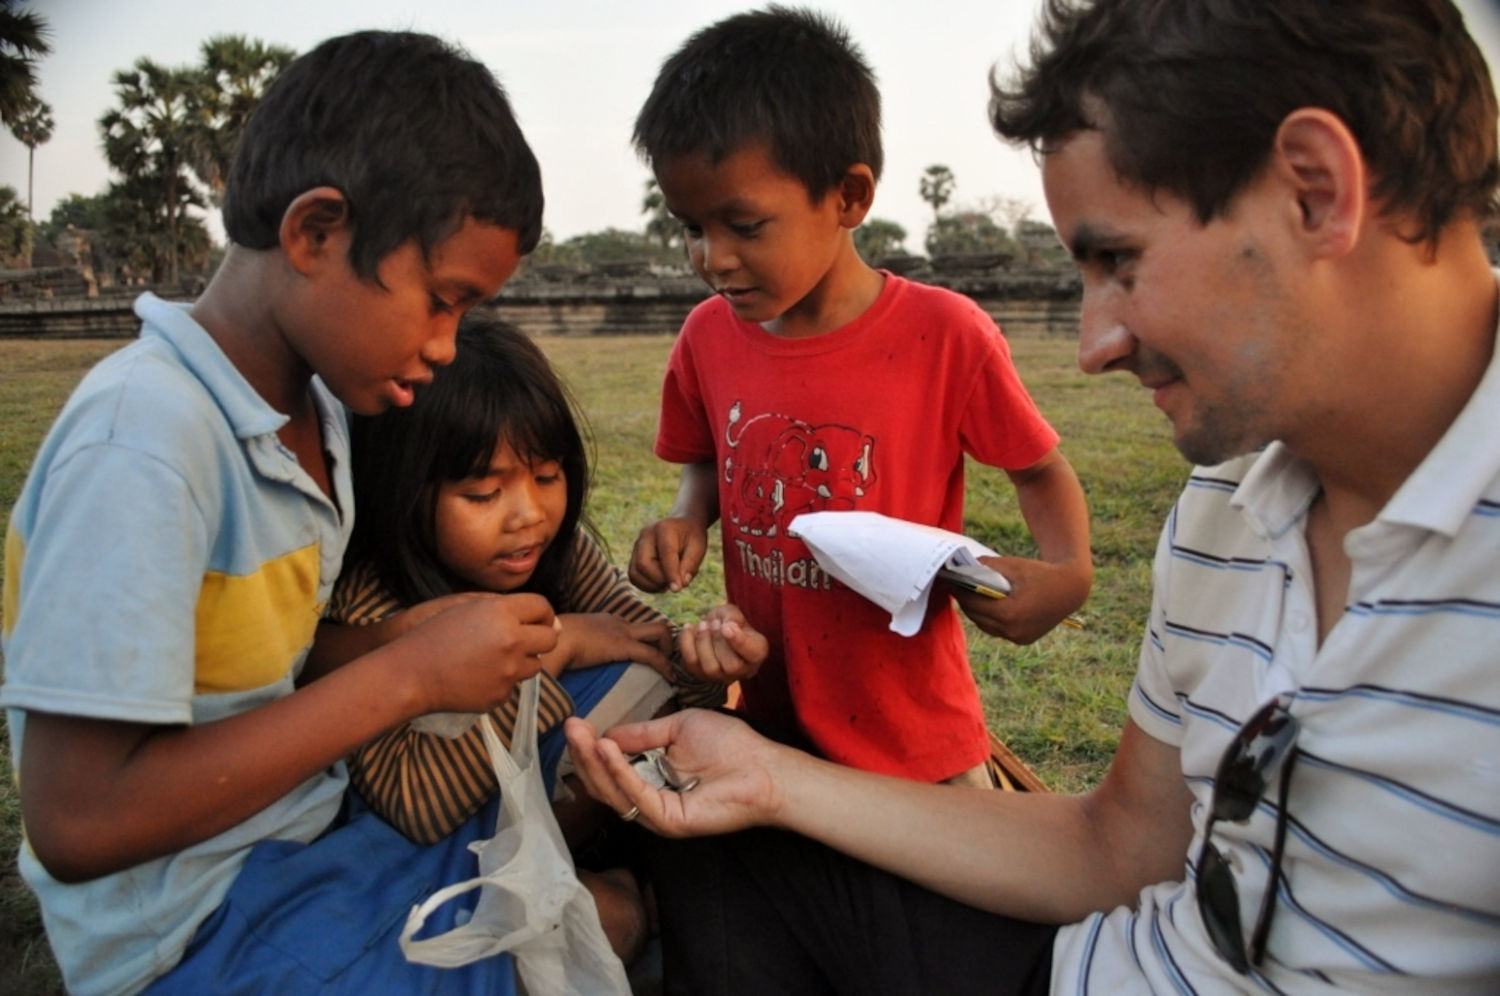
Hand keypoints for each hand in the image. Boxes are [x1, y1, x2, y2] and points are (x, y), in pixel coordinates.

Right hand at [392, 592, 558, 713]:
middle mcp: (511, 641)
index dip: (543, 613)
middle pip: (550, 639)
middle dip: (542, 637)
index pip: (543, 607)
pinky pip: (514, 685)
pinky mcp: (501, 694)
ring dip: (522, 660)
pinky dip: (502, 680)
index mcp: (501, 613)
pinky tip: (479, 676)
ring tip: (494, 658)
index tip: (538, 619)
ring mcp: (508, 671)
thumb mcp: (466, 606)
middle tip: (524, 639)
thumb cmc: (433, 634)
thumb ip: (504, 605)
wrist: (411, 674)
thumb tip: (543, 616)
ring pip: (535, 665)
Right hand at [553, 613, 674, 680]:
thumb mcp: (565, 641)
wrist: (551, 639)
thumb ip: (572, 649)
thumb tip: (565, 662)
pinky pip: (653, 655)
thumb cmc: (550, 642)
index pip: (631, 626)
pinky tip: (670, 679)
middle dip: (664, 640)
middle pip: (652, 624)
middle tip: (666, 660)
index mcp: (604, 621)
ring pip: (660, 631)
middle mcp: (618, 622)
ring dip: (668, 649)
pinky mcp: (624, 646)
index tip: (645, 653)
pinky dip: (665, 667)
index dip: (642, 640)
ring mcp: (622, 631)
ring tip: (670, 669)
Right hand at [563, 708, 783, 836]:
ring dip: (594, 763)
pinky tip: (607, 749)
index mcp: (651, 779)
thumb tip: (606, 735)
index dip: (591, 748)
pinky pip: (636, 796)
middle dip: (583, 755)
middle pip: (603, 783)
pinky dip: (619, 773)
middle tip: (570, 728)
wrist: (765, 767)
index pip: (609, 768)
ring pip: (613, 792)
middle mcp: (649, 800)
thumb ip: (642, 734)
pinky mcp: (668, 821)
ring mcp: (657, 814)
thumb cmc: (730, 745)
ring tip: (581, 736)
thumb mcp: (677, 728)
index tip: (576, 724)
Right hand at [629, 516, 707, 592]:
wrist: (681, 526)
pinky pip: (634, 576)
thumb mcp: (699, 548)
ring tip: (668, 583)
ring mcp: (637, 545)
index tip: (677, 589)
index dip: (671, 573)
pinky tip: (660, 583)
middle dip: (659, 580)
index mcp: (665, 528)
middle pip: (643, 564)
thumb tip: (680, 585)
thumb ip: (690, 566)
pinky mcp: (634, 556)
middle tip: (675, 584)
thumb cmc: (691, 537)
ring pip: (635, 573)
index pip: (665, 553)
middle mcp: (646, 535)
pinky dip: (646, 586)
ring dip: (652, 586)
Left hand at [677, 603, 767, 682]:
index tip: (727, 626)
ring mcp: (720, 676)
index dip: (740, 642)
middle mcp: (742, 671)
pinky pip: (691, 663)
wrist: (713, 628)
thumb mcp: (734, 612)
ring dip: (703, 643)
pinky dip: (686, 643)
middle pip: (732, 666)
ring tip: (703, 625)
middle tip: (714, 623)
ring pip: (711, 668)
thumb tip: (727, 626)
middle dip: (719, 641)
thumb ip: (733, 617)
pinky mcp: (700, 675)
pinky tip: (689, 628)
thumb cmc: (729, 621)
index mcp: (757, 652)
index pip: (754, 654)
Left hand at [950, 556, 1089, 643]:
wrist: (1071, 588)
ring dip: (977, 613)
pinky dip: (992, 620)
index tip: (949, 582)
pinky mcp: (1024, 639)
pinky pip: (1000, 631)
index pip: (973, 604)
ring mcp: (1019, 638)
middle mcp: (1013, 630)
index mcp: (1009, 613)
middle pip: (978, 617)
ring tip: (968, 597)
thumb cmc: (1041, 573)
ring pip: (987, 627)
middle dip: (966, 602)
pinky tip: (986, 607)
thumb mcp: (1012, 565)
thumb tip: (964, 567)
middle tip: (956, 588)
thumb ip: (986, 566)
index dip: (959, 592)